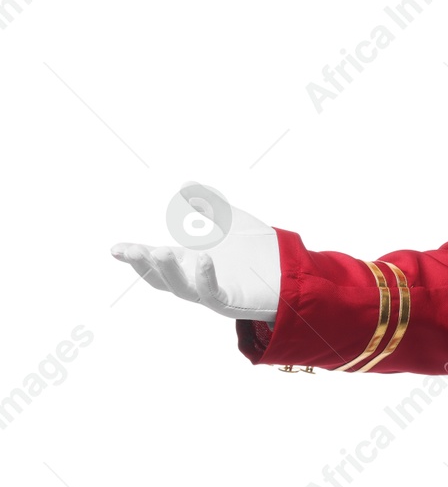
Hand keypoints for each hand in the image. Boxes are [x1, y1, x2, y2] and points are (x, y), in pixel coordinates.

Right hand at [110, 182, 282, 322]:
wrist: (291, 270)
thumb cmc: (258, 251)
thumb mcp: (231, 221)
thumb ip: (209, 205)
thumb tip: (186, 185)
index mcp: (191, 262)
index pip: (157, 260)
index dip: (135, 255)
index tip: (115, 248)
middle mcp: (196, 279)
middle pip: (161, 277)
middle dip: (144, 264)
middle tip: (130, 250)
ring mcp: (211, 292)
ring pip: (181, 288)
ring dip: (168, 271)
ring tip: (157, 251)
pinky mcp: (231, 301)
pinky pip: (213, 293)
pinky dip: (206, 276)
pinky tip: (204, 257)